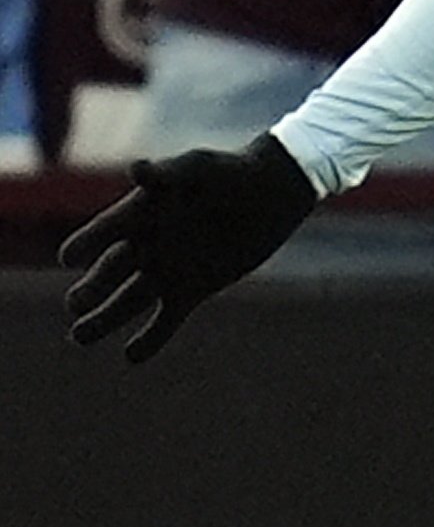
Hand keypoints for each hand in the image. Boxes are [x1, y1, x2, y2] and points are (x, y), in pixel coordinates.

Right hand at [59, 133, 319, 361]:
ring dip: (104, 320)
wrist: (271, 194)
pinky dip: (150, 339)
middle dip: (92, 289)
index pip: (103, 232)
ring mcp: (166, 270)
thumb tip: (135, 169)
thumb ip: (167, 174)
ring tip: (79, 338)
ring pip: (128, 301)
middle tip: (75, 305)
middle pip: (110, 272)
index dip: (86, 243)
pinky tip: (130, 358)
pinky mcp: (192, 290)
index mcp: (138, 213)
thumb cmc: (231, 173)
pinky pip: (165, 320)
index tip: (69, 258)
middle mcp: (145, 244)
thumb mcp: (199, 169)